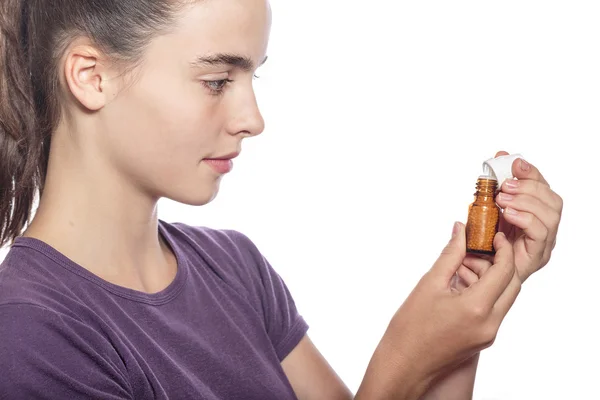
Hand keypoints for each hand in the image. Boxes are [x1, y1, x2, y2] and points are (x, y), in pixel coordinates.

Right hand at [360, 223, 520, 398]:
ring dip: (489, 278)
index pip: (505, 270)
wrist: (404, 364)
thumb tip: (460, 231)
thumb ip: (450, 255)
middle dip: (498, 262)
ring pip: (503, 297)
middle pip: (511, 284)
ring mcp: (489, 334)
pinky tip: (459, 284)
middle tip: (476, 250)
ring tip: (460, 268)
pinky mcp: (483, 339)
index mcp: (477, 308)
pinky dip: (483, 292)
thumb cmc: (410, 328)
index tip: (493, 236)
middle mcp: (490, 323)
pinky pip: (493, 309)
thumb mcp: (429, 284)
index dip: (502, 249)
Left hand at [493, 151, 562, 282]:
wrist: (476, 275)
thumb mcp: (487, 209)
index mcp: (536, 214)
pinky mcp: (537, 256)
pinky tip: (508, 215)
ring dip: (526, 201)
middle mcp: (545, 228)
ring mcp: (544, 243)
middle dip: (529, 186)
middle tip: (504, 185)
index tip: (512, 162)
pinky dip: (525, 219)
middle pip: (552, 199)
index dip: (531, 172)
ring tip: (502, 200)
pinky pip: (540, 233)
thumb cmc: (483, 243)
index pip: (543, 187)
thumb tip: (498, 157)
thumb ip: (495, 185)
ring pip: (551, 215)